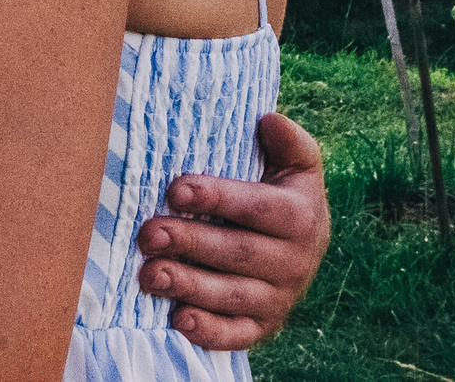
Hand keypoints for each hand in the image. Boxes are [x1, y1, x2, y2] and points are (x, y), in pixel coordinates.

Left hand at [138, 112, 329, 350]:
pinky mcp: (264, 325)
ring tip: (150, 275)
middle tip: (148, 234)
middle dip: (190, 243)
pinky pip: (238, 335)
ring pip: (232, 295)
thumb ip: (289, 141)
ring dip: (189, 286)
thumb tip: (269, 119)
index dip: (216, 198)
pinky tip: (179, 319)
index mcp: (299, 216)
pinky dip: (209, 332)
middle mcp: (294, 261)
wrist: (305, 245)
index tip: (175, 189)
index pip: (256, 207)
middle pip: (238, 253)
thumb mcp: (297, 164)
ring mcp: (279, 298)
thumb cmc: (284, 193)